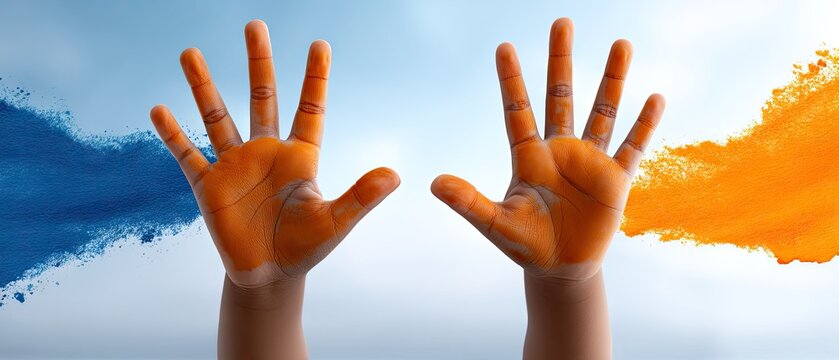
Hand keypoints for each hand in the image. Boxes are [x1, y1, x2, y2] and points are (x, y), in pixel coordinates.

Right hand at [150, 20, 399, 288]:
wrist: (269, 275)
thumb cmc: (305, 246)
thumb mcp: (336, 221)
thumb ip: (361, 197)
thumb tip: (396, 175)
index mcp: (300, 156)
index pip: (309, 108)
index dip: (315, 77)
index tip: (319, 44)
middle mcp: (266, 152)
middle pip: (262, 98)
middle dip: (258, 63)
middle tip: (255, 26)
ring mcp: (235, 165)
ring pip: (217, 117)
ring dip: (204, 86)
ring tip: (190, 52)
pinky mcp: (209, 186)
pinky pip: (188, 155)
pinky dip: (173, 134)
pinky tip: (159, 108)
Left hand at [431, 18, 664, 280]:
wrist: (560, 268)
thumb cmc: (526, 243)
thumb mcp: (495, 223)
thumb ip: (468, 202)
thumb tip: (433, 183)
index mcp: (528, 157)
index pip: (518, 111)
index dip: (511, 81)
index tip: (503, 47)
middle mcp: (559, 150)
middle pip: (560, 96)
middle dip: (560, 61)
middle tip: (562, 22)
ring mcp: (589, 162)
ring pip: (601, 112)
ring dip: (611, 80)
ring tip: (621, 44)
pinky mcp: (615, 180)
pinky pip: (632, 147)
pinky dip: (644, 125)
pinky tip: (655, 97)